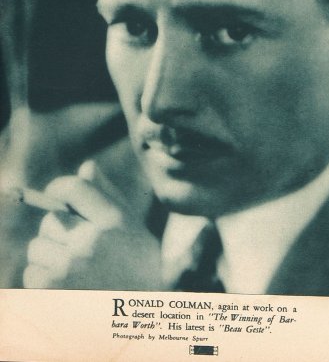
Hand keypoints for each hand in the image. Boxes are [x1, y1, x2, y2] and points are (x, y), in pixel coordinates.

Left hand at [23, 160, 160, 288]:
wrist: (144, 314)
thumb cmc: (138, 265)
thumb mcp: (131, 226)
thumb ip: (107, 195)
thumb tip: (86, 167)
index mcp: (114, 220)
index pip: (73, 187)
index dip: (59, 188)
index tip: (56, 195)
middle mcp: (91, 240)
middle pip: (51, 219)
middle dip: (58, 230)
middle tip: (77, 247)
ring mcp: (70, 266)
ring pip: (37, 247)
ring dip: (49, 257)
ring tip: (73, 270)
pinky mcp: (54, 290)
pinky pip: (32, 274)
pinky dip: (43, 280)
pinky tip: (65, 287)